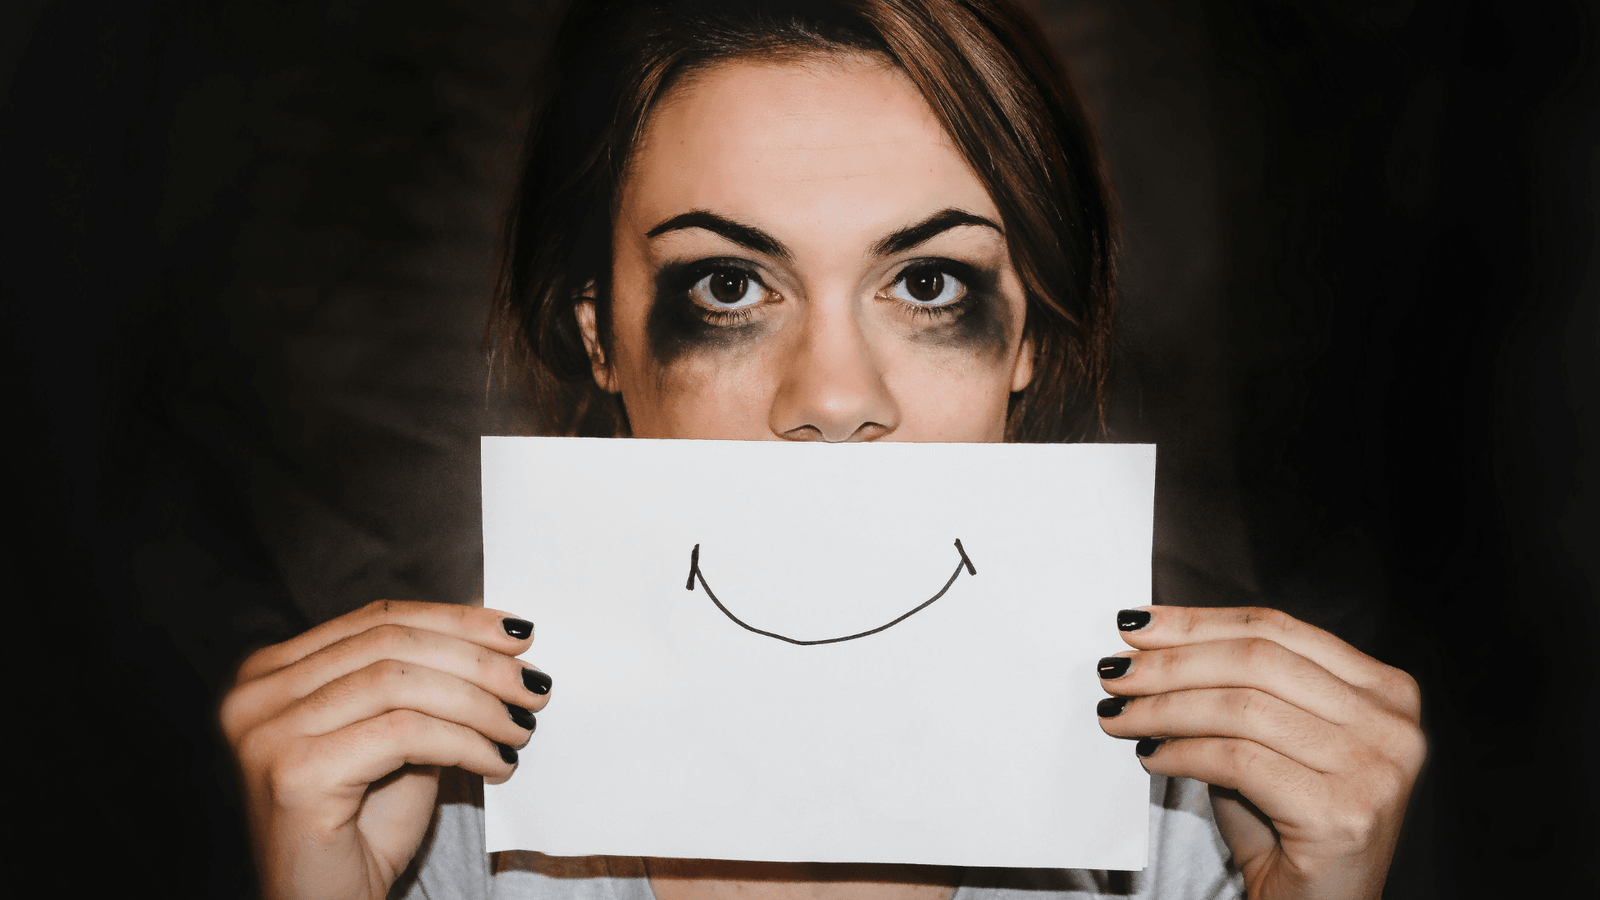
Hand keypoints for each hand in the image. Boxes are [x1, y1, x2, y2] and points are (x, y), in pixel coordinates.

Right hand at [220, 600, 552, 899]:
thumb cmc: (360, 832)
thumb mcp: (395, 738)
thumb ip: (423, 684)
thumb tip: (493, 636)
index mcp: (271, 672)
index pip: (377, 620)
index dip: (455, 620)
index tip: (518, 633)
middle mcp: (255, 694)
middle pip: (390, 643)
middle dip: (478, 660)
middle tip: (534, 685)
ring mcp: (267, 732)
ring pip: (401, 682)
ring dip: (480, 703)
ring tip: (521, 727)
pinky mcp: (294, 772)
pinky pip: (405, 733)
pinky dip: (465, 742)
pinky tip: (497, 762)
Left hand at [1096, 606, 1424, 899]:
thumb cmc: (1288, 825)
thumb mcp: (1269, 740)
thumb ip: (1235, 686)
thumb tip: (1152, 644)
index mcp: (1384, 690)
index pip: (1277, 629)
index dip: (1199, 623)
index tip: (1138, 625)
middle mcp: (1391, 725)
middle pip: (1257, 661)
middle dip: (1173, 663)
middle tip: (1117, 672)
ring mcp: (1373, 770)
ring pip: (1242, 709)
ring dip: (1165, 708)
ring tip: (1120, 715)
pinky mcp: (1342, 814)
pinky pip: (1238, 761)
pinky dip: (1182, 753)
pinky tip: (1150, 755)